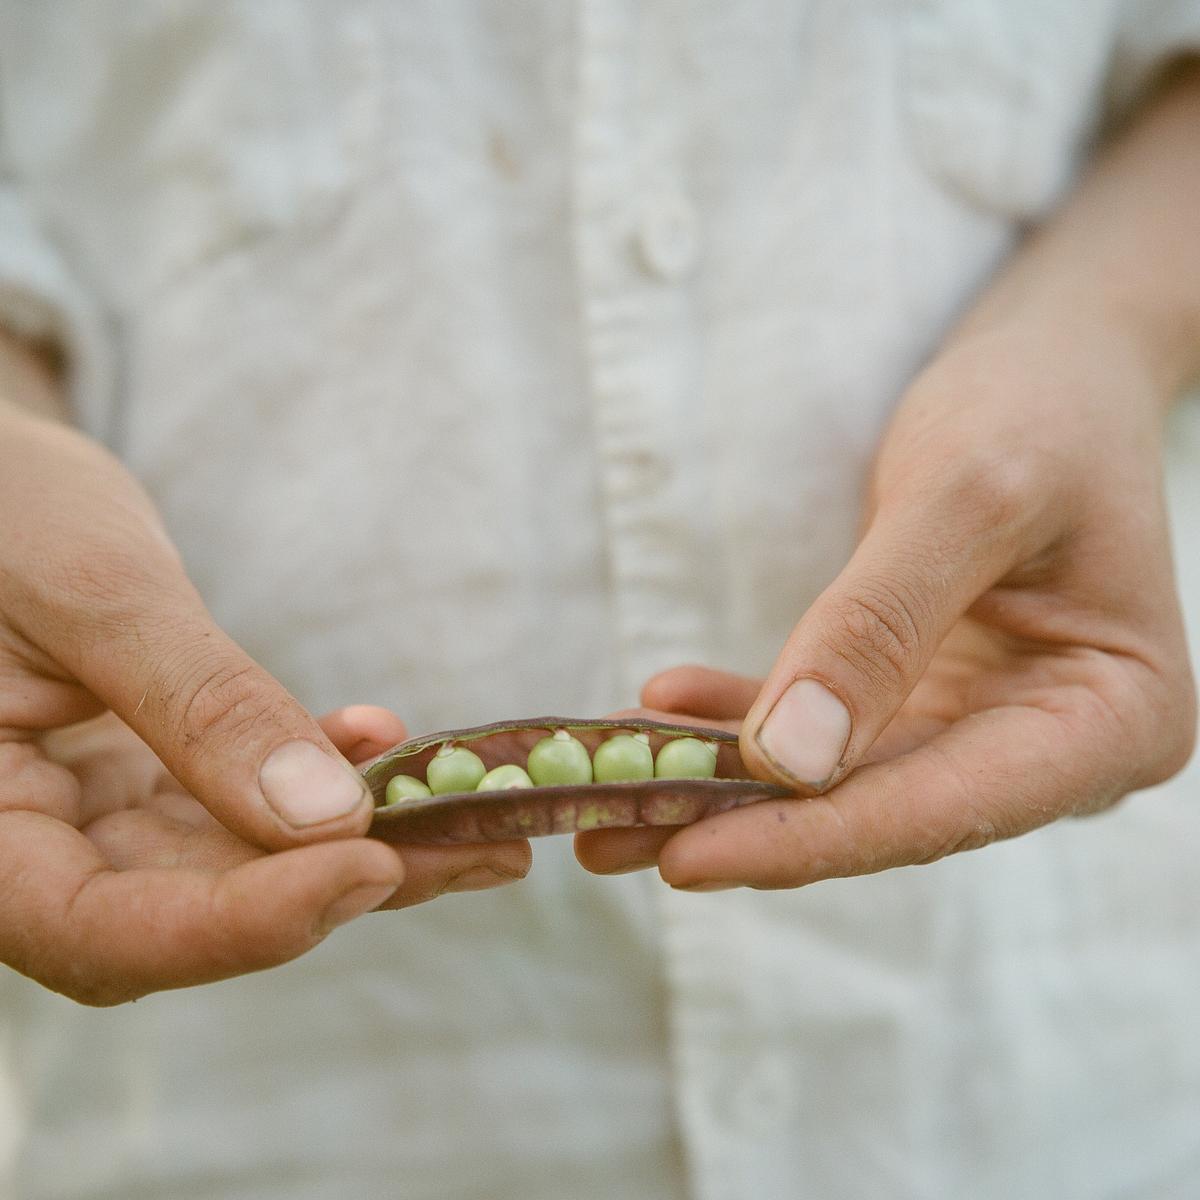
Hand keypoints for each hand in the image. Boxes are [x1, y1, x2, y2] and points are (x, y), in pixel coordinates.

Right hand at [0, 381, 528, 1003]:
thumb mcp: (94, 592)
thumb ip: (201, 705)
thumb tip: (327, 817)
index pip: (102, 928)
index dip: (242, 923)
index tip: (368, 866)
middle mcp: (34, 845)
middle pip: (190, 911)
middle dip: (340, 886)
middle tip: (482, 848)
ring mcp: (96, 811)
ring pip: (237, 863)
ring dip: (360, 842)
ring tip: (481, 819)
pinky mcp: (148, 774)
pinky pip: (243, 797)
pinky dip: (319, 775)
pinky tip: (382, 742)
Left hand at [576, 320, 1195, 887]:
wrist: (1053, 370)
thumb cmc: (1039, 411)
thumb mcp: (966, 495)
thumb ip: (879, 628)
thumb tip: (787, 762)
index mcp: (1111, 720)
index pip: (942, 806)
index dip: (810, 840)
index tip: (688, 858)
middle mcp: (1052, 746)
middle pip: (879, 807)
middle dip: (741, 825)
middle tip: (608, 839)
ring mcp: (985, 725)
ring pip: (837, 778)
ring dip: (721, 783)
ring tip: (605, 799)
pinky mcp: (927, 695)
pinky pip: (822, 720)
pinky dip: (742, 715)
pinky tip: (664, 706)